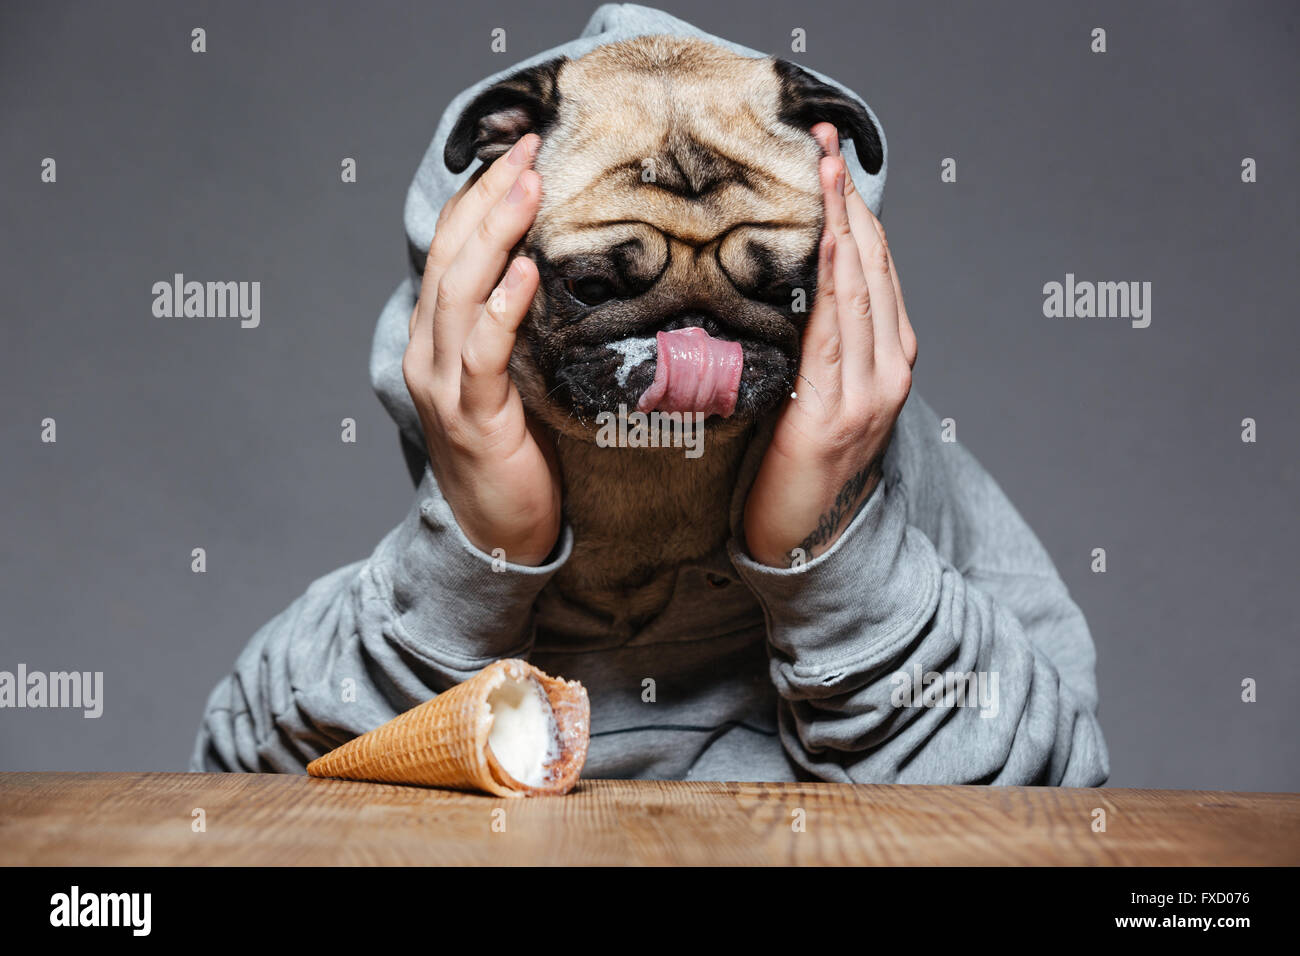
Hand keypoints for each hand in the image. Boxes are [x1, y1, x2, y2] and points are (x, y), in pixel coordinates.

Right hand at [401, 134, 561, 565]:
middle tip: (529, 148)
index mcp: (439, 338)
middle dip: (489, 197)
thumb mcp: (517, 377)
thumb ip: (520, 329)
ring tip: (528, 187)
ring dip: (495, 234)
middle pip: (452, 257)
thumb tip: (561, 272)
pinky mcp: (472, 418)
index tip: (521, 152)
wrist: (498, 535)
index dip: (480, 197)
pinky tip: (524, 272)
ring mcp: (444, 385)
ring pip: (461, 293)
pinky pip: (484, 353)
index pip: (453, 250)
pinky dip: (502, 308)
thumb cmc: (517, 454)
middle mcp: (429, 352)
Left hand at [743, 123, 918, 567]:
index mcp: (889, 361)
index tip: (832, 159)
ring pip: (860, 289)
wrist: (805, 543)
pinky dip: (835, 280)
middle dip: (849, 199)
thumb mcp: (814, 394)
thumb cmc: (798, 469)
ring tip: (824, 170)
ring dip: (843, 223)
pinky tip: (827, 240)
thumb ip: (813, 345)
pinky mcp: (838, 413)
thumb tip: (777, 288)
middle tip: (823, 141)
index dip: (857, 210)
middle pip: (873, 267)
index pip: (874, 270)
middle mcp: (891, 369)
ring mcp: (871, 391)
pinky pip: (835, 332)